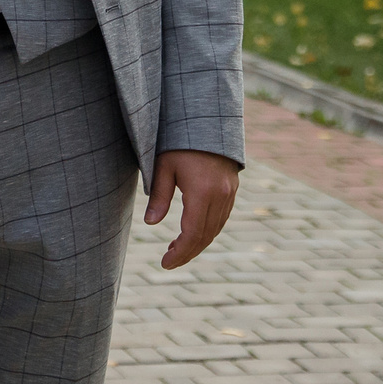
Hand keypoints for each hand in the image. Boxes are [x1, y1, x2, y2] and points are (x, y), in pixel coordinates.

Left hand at [145, 149, 238, 269]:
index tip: (165, 263)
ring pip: (215, 229)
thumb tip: (151, 224)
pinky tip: (193, 231)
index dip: (180, 252)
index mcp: (203, 192)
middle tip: (168, 260)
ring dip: (198, 242)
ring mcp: (229, 193)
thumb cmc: (180, 140)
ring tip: (176, 248)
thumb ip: (159, 196)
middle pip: (206, 236)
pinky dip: (208, 230)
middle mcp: (220, 195)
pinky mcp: (231, 188)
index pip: (193, 234)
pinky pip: (221, 217)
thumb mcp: (163, 165)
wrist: (208, 120)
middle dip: (187, 252)